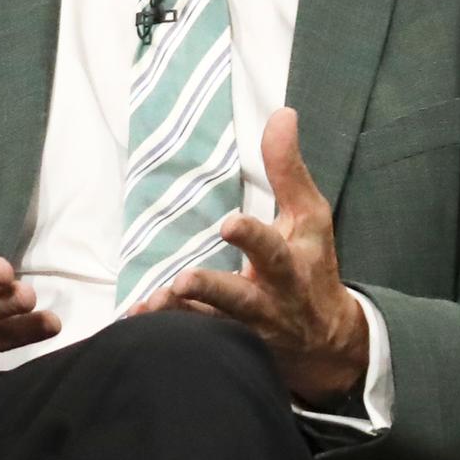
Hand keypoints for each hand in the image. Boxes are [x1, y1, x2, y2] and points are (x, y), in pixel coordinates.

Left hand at [130, 106, 368, 407]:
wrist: (325, 342)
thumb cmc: (312, 266)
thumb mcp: (309, 217)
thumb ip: (288, 169)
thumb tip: (281, 113)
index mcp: (289, 264)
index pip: (273, 249)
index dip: (253, 238)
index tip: (230, 224)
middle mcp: (268, 300)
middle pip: (240, 298)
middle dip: (213, 290)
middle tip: (182, 280)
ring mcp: (245, 328)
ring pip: (210, 325)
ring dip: (179, 315)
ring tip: (149, 306)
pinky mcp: (226, 346)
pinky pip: (193, 342)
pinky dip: (165, 333)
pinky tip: (134, 322)